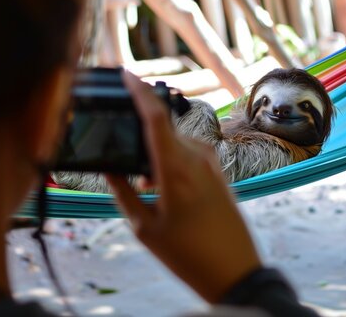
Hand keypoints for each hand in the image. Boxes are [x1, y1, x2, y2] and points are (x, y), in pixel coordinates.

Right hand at [106, 71, 261, 302]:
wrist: (235, 271)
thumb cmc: (188, 254)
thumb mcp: (145, 228)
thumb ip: (123, 193)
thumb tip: (110, 169)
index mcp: (176, 168)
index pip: (155, 117)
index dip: (139, 92)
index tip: (125, 74)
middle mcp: (197, 157)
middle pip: (161, 130)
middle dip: (140, 137)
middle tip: (124, 159)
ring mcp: (211, 163)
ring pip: (174, 142)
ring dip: (155, 153)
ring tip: (145, 186)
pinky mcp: (218, 171)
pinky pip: (187, 153)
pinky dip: (169, 161)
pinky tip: (162, 189)